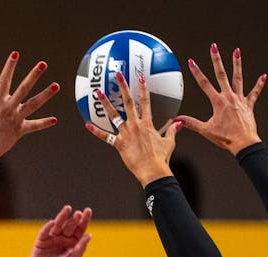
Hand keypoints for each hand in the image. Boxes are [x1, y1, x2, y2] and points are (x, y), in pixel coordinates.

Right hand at [0, 52, 59, 163]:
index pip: (4, 79)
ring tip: (56, 85)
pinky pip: (34, 126)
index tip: (15, 54)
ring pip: (33, 104)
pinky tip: (55, 120)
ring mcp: (16, 119)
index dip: (9, 66)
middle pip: (24, 88)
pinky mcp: (20, 131)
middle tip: (43, 64)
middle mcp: (8, 108)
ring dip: (46, 94)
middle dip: (34, 75)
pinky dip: (44, 123)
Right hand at [19, 205, 92, 256]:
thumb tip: (89, 235)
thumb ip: (80, 248)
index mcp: (73, 244)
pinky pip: (44, 232)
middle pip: (69, 226)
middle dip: (74, 219)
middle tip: (78, 213)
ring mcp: (52, 240)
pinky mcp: (41, 242)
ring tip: (67, 209)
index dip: (84, 220)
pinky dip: (47, 227)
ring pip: (57, 226)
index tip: (88, 210)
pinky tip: (52, 223)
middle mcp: (63, 239)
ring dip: (62, 218)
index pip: (80, 229)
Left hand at [87, 72, 176, 186]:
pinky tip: (87, 125)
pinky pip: (105, 136)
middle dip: (123, 87)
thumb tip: (180, 123)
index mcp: (147, 124)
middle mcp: (135, 125)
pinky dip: (96, 131)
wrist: (152, 171)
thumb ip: (173, 130)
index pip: (145, 102)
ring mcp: (126, 134)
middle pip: (128, 102)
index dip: (143, 88)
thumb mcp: (169, 142)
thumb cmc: (161, 158)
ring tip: (98, 92)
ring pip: (114, 115)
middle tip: (117, 75)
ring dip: (106, 103)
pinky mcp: (119, 144)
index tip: (141, 77)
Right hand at [180, 45, 267, 155]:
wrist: (244, 144)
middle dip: (216, 59)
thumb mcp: (206, 130)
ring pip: (238, 78)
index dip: (196, 72)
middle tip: (214, 47)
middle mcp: (229, 97)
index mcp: (218, 102)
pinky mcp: (249, 105)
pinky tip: (263, 76)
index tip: (191, 61)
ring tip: (237, 52)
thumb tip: (178, 120)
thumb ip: (191, 123)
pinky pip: (255, 93)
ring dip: (237, 64)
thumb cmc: (226, 139)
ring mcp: (240, 100)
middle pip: (221, 74)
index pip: (204, 84)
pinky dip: (259, 85)